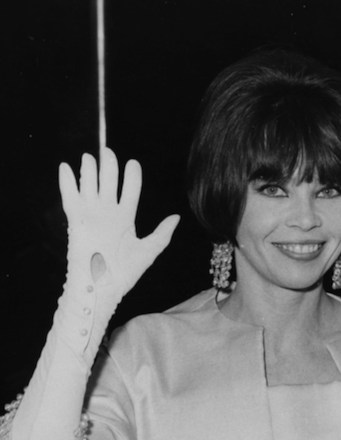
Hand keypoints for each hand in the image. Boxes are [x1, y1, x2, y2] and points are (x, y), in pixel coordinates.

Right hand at [59, 148, 178, 299]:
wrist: (102, 287)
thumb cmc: (124, 274)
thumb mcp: (148, 251)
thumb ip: (162, 233)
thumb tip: (176, 217)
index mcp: (125, 218)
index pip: (129, 190)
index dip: (131, 176)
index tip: (133, 163)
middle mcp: (108, 213)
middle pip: (108, 183)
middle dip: (108, 166)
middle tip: (108, 151)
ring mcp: (92, 215)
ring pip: (89, 185)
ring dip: (89, 170)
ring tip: (90, 156)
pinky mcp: (77, 220)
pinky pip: (70, 197)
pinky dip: (67, 182)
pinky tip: (65, 166)